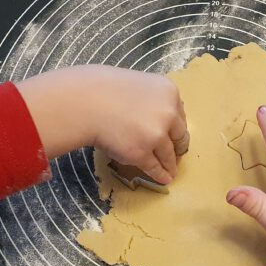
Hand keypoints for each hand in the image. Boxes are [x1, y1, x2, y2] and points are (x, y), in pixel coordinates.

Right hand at [15, 66, 186, 182]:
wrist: (85, 102)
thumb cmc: (105, 89)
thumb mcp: (138, 85)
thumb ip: (152, 100)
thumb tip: (157, 119)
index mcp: (169, 93)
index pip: (180, 115)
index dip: (177, 128)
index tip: (175, 136)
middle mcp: (168, 114)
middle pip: (180, 136)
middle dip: (179, 147)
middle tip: (177, 155)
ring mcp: (156, 135)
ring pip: (169, 155)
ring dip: (171, 165)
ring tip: (171, 172)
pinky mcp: (142, 153)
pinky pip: (155, 167)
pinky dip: (160, 175)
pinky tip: (164, 179)